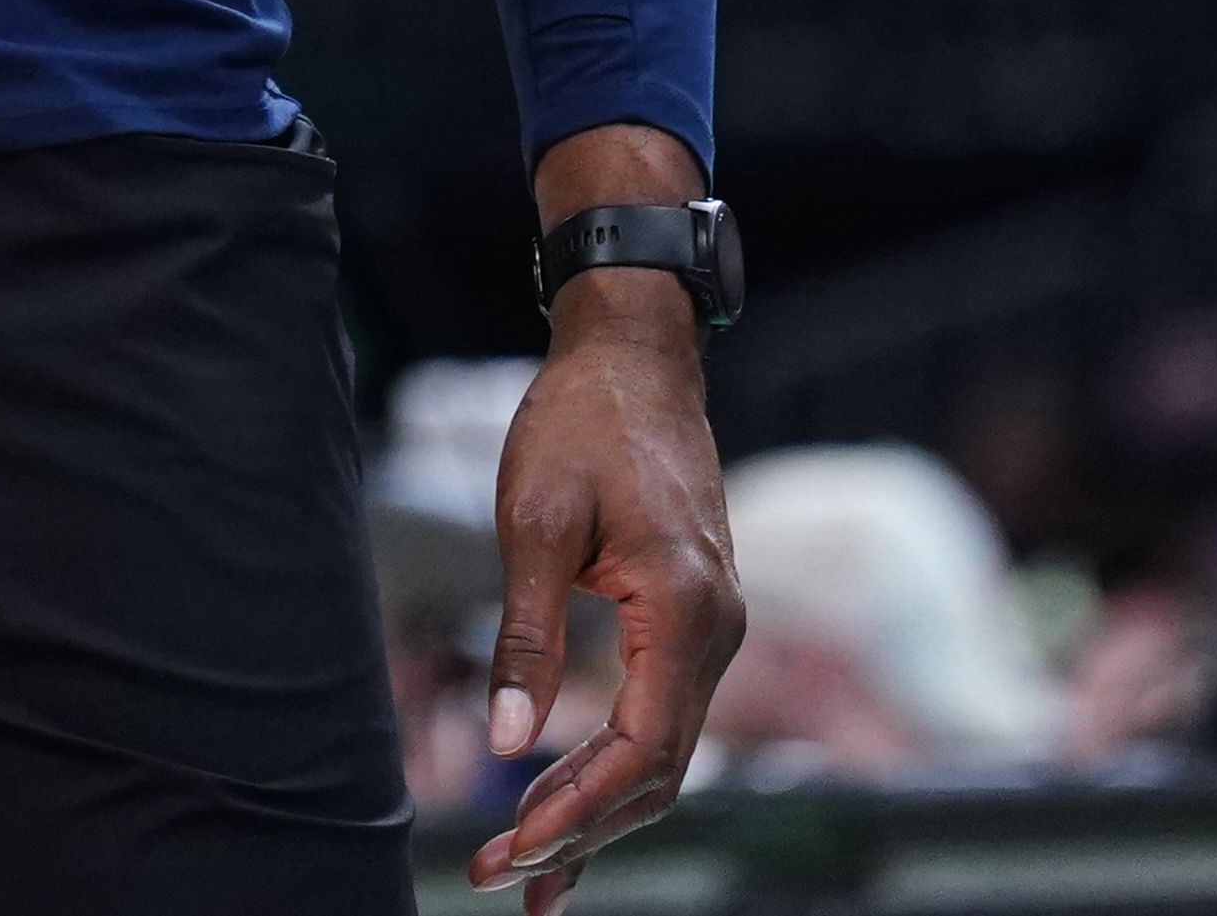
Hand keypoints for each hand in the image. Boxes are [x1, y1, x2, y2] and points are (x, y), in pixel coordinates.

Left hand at [469, 158, 742, 904]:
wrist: (636, 353)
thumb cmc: (581, 421)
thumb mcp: (532, 522)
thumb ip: (523, 638)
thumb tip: (505, 746)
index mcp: (685, 608)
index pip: (641, 751)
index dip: (576, 811)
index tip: (509, 848)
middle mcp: (717, 630)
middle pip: (659, 772)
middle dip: (581, 831)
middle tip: (499, 878)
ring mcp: (714, 627)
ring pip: (663, 753)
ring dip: (597, 812)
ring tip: (527, 871)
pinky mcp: (693, 619)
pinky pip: (661, 716)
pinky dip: (614, 768)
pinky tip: (567, 805)